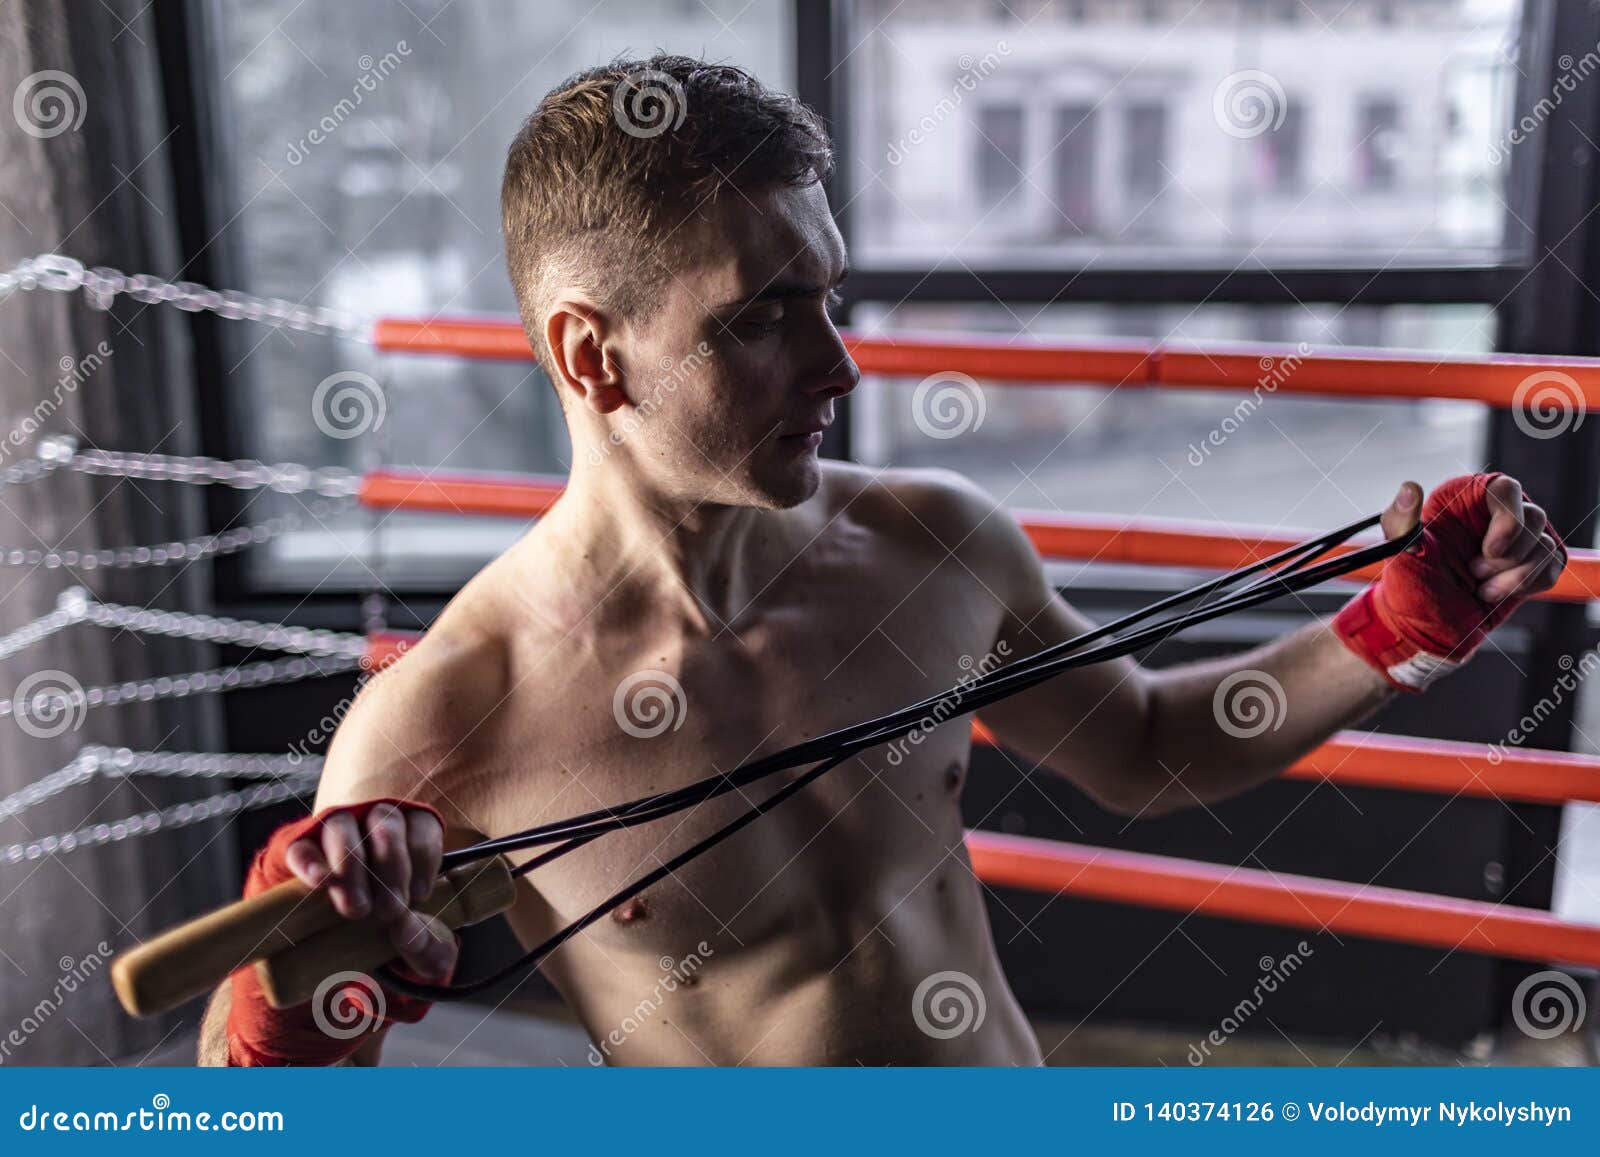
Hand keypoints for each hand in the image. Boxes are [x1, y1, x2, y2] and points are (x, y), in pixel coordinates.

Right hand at [281, 801, 457, 982]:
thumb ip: (426, 940)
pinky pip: (300, 848)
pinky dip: (309, 862)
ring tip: (356, 908)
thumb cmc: (391, 923)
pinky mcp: (299, 850)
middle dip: (391, 864)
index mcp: (408, 831)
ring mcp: (333, 832)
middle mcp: (371, 821)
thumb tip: (410, 934)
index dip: (422, 857)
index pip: (421, 824)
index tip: (418, 894)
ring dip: (351, 863)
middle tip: (389, 909)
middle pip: (385, 820)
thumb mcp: (416, 934)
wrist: (339, 936)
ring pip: (342, 826)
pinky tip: (320, 882)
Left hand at [1338, 473, 1566, 691]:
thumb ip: (1401, 520)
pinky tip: (1496, 593)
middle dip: (1508, 556)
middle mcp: (1495, 514)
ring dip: (1514, 577)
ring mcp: (1516, 539)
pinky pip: (1552, 566)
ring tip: (1480, 589)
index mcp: (1464, 500)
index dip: (1508, 519)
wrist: (1425, 620)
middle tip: (1473, 573)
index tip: (1490, 551)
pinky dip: (1528, 585)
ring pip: (1545, 545)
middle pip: (1534, 517)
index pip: (1505, 489)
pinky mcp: (1531, 564)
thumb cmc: (1409, 581)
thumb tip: (1410, 488)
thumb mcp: (1399, 550)